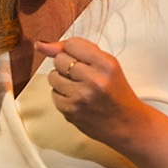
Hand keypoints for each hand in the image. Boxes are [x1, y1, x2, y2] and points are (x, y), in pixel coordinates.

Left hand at [34, 37, 153, 149]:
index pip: (72, 44)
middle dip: (67, 65)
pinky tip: (77, 100)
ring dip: (62, 80)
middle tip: (83, 76)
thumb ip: (77, 50)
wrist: (127, 124)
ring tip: (80, 88)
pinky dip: (62, 96)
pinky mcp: (70, 110)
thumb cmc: (115, 92)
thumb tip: (40, 45)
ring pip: (52, 76)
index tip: (82, 59)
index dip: (73, 51)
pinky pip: (53, 94)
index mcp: (106, 65)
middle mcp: (94, 80)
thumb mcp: (106, 65)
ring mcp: (80, 96)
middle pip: (59, 59)